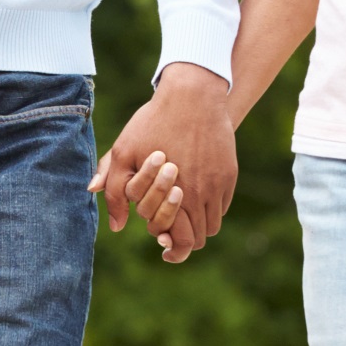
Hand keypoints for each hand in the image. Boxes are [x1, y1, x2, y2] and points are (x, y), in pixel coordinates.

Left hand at [91, 64, 237, 262]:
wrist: (192, 96)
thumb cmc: (153, 123)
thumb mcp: (124, 152)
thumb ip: (116, 190)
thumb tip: (116, 226)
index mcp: (176, 195)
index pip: (183, 241)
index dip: (174, 249)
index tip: (164, 246)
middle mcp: (202, 195)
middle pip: (200, 237)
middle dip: (184, 238)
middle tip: (169, 232)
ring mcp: (219, 185)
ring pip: (213, 224)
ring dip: (197, 224)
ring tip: (180, 214)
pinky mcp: (230, 173)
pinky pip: (222, 205)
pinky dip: (209, 208)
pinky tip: (192, 196)